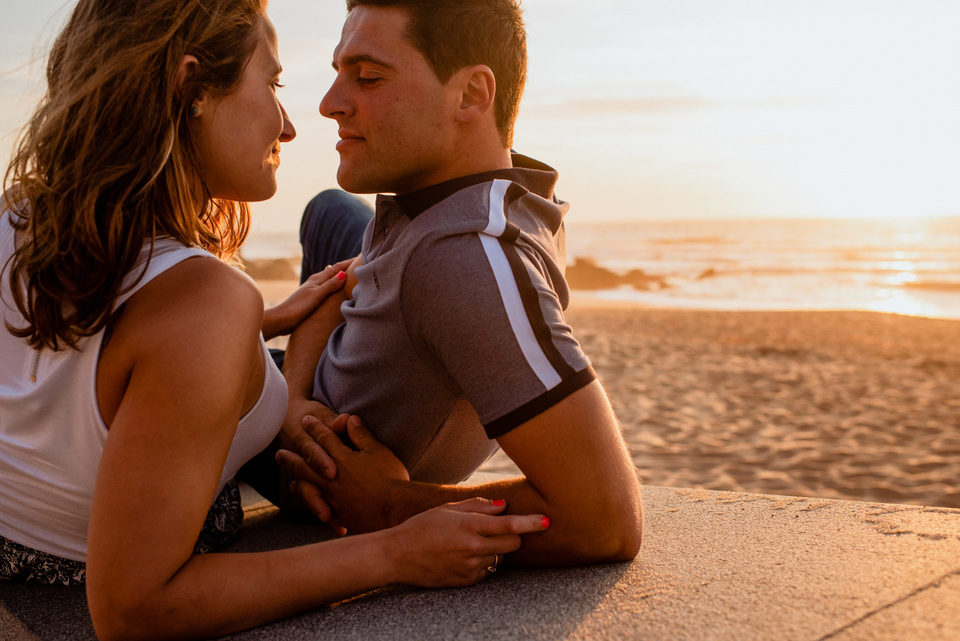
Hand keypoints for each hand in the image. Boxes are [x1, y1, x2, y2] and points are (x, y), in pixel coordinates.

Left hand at [262, 260, 353, 339]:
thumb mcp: (317, 295)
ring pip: (330, 279)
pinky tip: (335, 291)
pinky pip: (327, 288)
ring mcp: (313, 290)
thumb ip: (330, 285)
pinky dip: (334, 286)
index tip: (360, 257)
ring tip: (351, 276)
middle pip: (334, 271)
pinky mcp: (311, 298)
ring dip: (340, 277)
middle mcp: (315, 282)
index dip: (348, 263)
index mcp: (317, 279)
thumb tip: (344, 274)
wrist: (282, 319)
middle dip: (346, 268)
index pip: (337, 267)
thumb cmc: (298, 307)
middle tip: (359, 265)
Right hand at [276, 398, 350, 525]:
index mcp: (303, 441)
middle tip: (329, 513)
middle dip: (317, 498)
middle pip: (306, 483)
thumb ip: (335, 421)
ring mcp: (304, 476)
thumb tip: (347, 419)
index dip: (321, 462)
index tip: (333, 472)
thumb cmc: (313, 417)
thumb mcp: (323, 414)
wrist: (293, 419)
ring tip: (334, 522)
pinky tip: (340, 526)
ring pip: (308, 495)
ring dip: (320, 508)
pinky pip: (316, 502)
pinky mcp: (310, 485)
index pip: (311, 452)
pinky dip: (328, 514)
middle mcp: (301, 462)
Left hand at [277, 415, 408, 532]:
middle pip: (306, 465)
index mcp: (342, 459)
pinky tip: (312, 505)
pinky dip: (312, 505)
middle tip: (280, 453)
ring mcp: (333, 498)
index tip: (306, 420)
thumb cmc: (390, 477)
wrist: (396, 508)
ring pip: (307, 488)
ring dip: (297, 482)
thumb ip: (361, 435)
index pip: (325, 439)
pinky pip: (320, 508)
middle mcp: (332, 478)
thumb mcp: (378, 450)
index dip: (315, 428)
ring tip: (290, 480)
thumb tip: (349, 419)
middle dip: (292, 458)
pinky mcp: (339, 514)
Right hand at [384, 498, 549, 587]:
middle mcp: (473, 548)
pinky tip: (463, 555)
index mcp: (469, 526)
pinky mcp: (466, 581)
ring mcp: (470, 567)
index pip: (509, 525)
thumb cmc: (422, 527)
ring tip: (470, 542)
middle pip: (512, 544)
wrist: (398, 556)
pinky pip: (487, 571)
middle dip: (512, 536)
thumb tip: (503, 506)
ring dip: (495, 550)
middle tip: (498, 529)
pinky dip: (483, 562)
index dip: (530, 523)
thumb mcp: (448, 509)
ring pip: (500, 558)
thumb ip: (478, 506)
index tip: (547, 521)